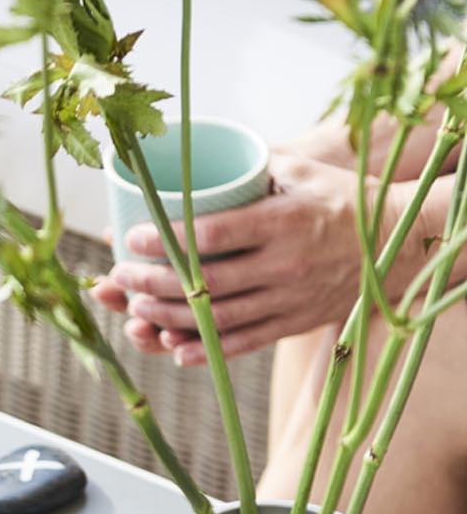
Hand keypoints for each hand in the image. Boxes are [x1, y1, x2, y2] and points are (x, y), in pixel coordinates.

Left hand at [88, 153, 367, 363]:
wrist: (396, 241)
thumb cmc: (339, 198)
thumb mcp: (301, 171)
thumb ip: (251, 168)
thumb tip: (190, 163)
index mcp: (284, 220)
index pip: (214, 233)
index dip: (168, 239)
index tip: (130, 238)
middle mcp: (285, 263)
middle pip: (205, 281)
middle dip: (153, 281)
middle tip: (118, 276)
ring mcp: (289, 297)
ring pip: (217, 318)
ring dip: (167, 317)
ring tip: (134, 308)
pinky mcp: (294, 322)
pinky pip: (244, 343)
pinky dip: (206, 350)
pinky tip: (174, 348)